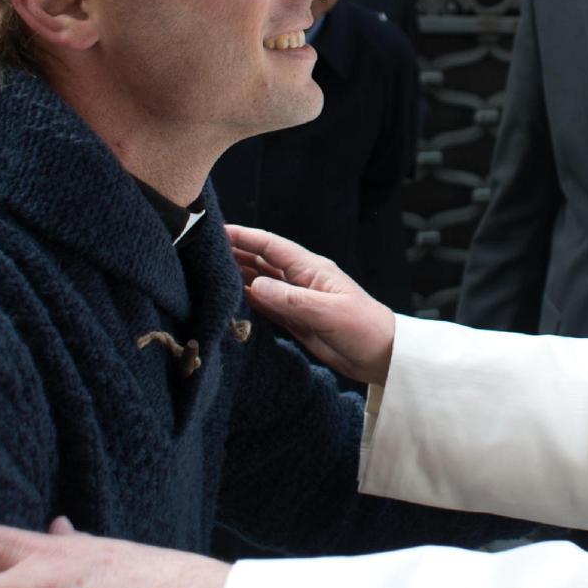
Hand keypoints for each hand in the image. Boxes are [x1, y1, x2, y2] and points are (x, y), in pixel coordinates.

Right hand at [226, 225, 395, 384]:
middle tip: (203, 251)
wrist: (383, 356)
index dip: (245, 237)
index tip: (218, 231)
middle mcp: (302, 280)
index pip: (271, 247)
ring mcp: (298, 300)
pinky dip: (248, 301)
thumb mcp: (328, 313)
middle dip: (235, 253)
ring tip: (209, 272)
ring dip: (238, 276)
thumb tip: (255, 286)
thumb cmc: (364, 329)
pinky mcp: (297, 320)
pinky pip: (267, 306)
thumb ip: (292, 300)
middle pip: (262, 261)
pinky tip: (231, 299)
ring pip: (262, 283)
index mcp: (312, 269)